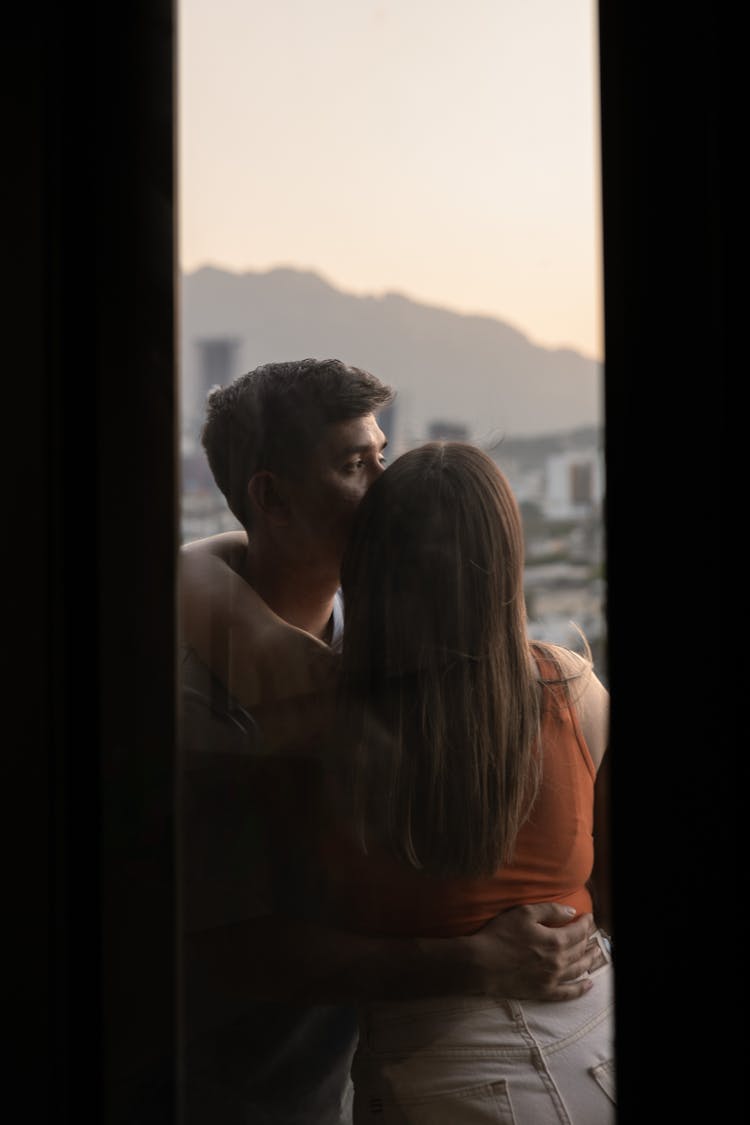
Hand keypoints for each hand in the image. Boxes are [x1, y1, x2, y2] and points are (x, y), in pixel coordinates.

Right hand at [467, 902, 604, 1000]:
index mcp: (555, 940)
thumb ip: (550, 911)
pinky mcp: (544, 992)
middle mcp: (559, 961)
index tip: (589, 918)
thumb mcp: (524, 913)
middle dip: (590, 941)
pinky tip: (588, 985)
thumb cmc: (500, 934)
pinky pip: (568, 993)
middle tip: (594, 937)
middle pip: (581, 950)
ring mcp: (553, 979)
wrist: (482, 964)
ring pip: (579, 970)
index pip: (579, 931)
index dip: (586, 923)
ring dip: (590, 961)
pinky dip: (580, 989)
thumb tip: (572, 912)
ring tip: (596, 955)